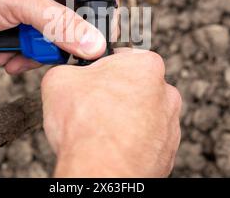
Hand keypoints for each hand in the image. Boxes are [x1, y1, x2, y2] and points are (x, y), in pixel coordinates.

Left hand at [0, 0, 105, 73]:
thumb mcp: (20, 2)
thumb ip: (59, 24)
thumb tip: (93, 43)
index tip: (103, 24)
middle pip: (75, 10)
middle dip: (67, 35)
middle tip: (64, 50)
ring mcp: (29, 3)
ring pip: (54, 32)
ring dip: (40, 51)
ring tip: (22, 58)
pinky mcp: (14, 22)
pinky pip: (33, 43)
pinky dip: (23, 56)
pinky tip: (7, 60)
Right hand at [41, 48, 181, 177]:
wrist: (101, 172)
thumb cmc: (87, 126)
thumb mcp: (59, 79)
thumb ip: (69, 69)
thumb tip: (68, 74)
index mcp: (146, 65)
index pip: (124, 57)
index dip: (103, 68)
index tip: (92, 78)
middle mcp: (166, 92)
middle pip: (136, 86)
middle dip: (116, 94)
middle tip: (93, 106)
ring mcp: (170, 124)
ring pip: (143, 114)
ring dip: (125, 119)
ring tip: (101, 131)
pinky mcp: (168, 152)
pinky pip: (147, 139)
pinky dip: (133, 142)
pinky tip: (112, 147)